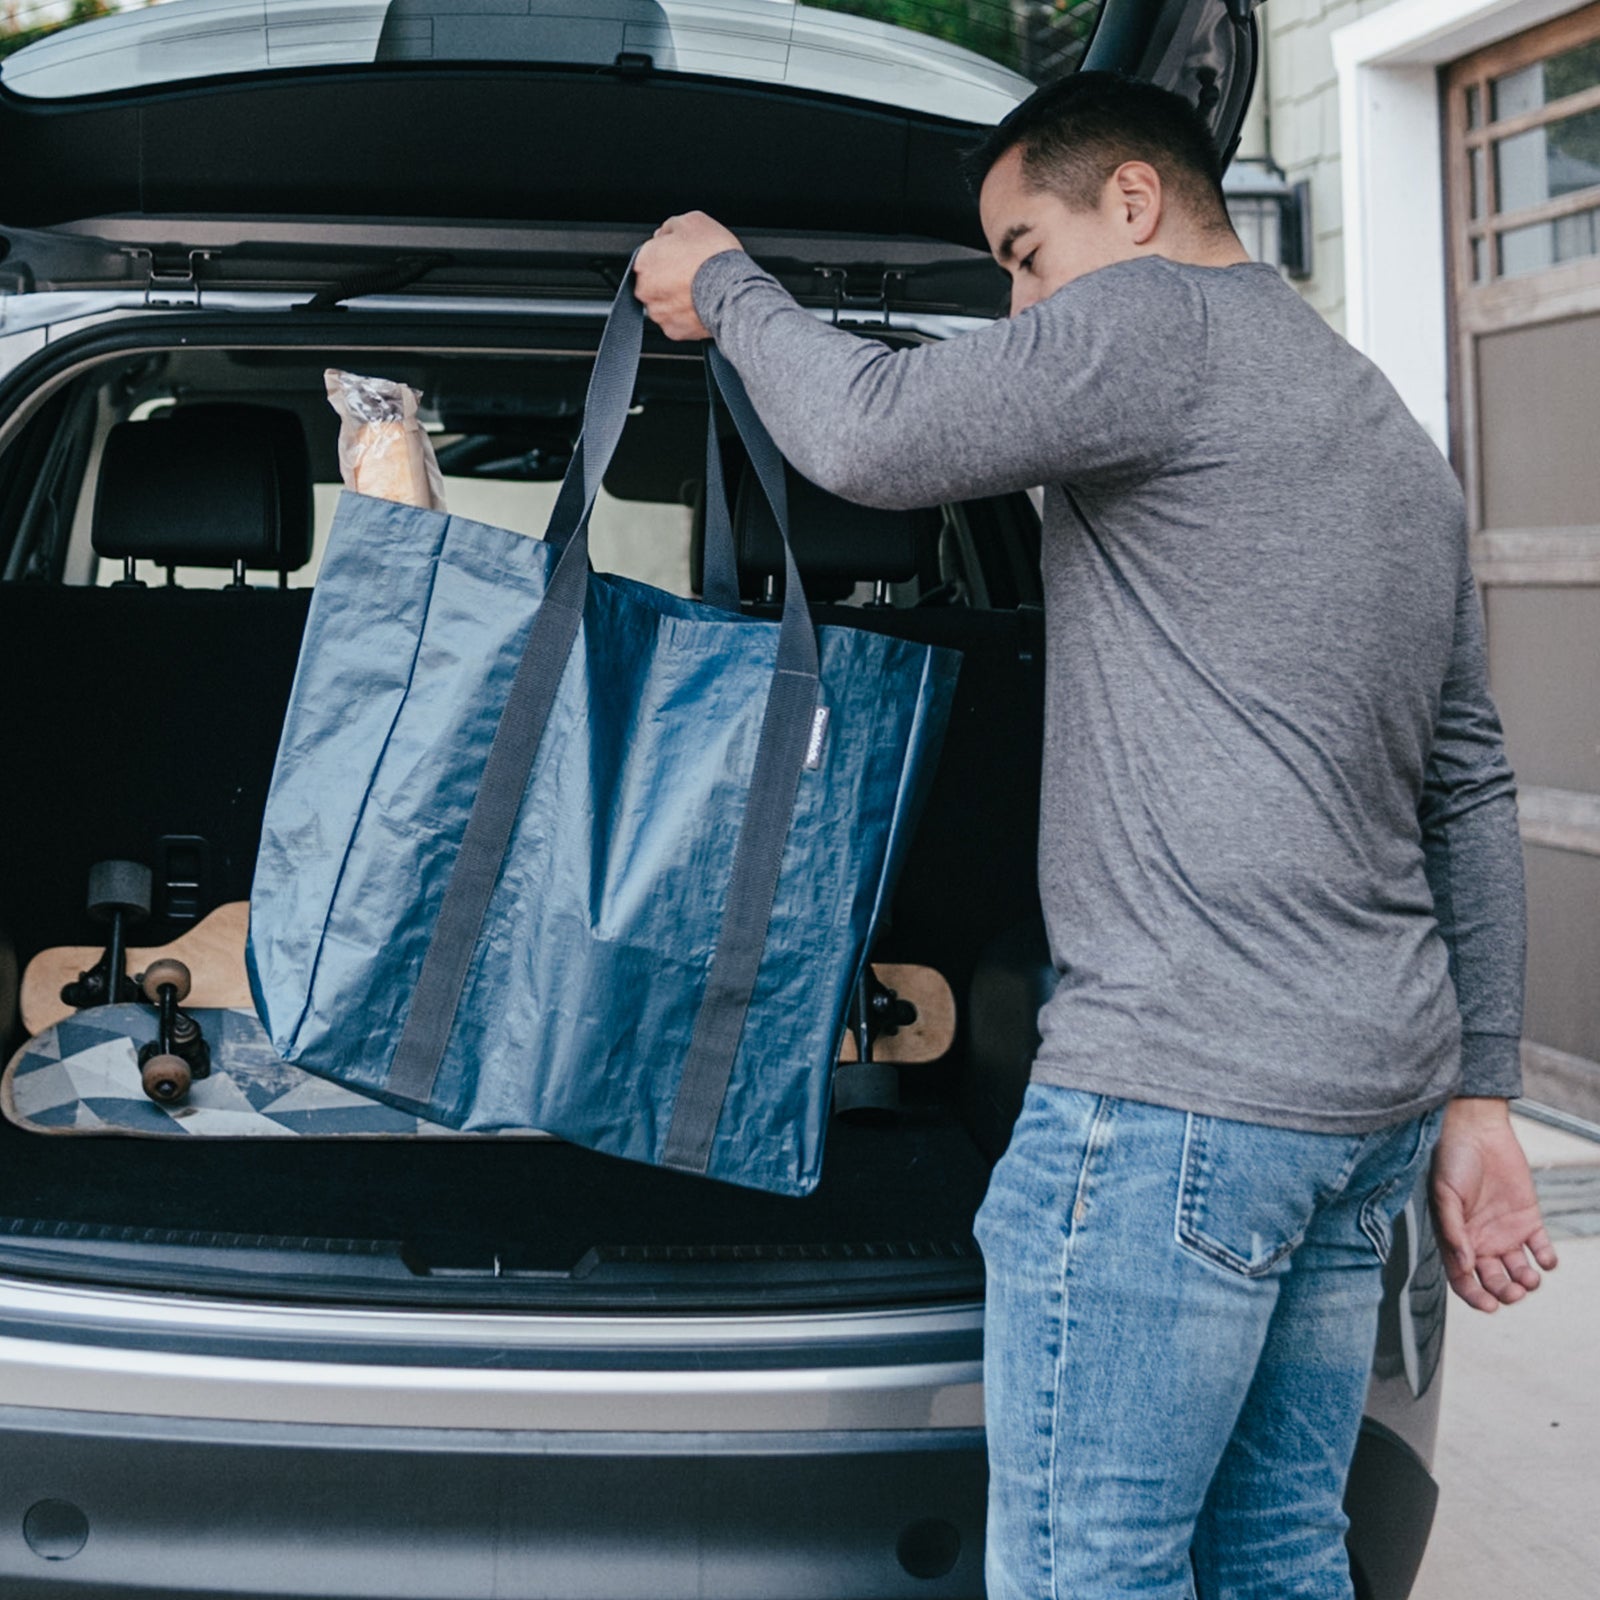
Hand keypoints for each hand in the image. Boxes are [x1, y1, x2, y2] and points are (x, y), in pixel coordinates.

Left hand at [634, 212, 742, 340]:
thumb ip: (670, 227)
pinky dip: (687, 314)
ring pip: (664, 304)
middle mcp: (645, 289)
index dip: (666, 252)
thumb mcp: (692, 220)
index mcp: (644, 260)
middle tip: (691, 271)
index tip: (680, 254)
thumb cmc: (713, 256)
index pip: (648, 255)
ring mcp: (659, 312)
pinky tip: (701, 304)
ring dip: (676, 297)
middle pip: (653, 281)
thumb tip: (666, 234)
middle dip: (668, 277)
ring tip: (699, 288)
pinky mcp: (674, 331)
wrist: (733, 291)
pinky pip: (677, 321)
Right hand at [1430, 1097, 1557, 1311]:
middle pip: (1494, 1281)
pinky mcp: (1528, 1219)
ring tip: (1529, 1278)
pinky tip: (1546, 1260)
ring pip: (1519, 1270)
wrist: (1476, 1129)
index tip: (1488, 1306)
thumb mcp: (1444, 1195)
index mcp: (1457, 1238)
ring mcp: (1506, 1231)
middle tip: (1513, 1292)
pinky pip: (1541, 1248)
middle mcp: (1481, 1240)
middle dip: (1504, 1293)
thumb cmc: (1451, 1158)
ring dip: (1526, 1282)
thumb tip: (1464, 1265)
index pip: (1463, 1278)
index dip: (1474, 1296)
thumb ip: (1453, 1231)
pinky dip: (1547, 1259)